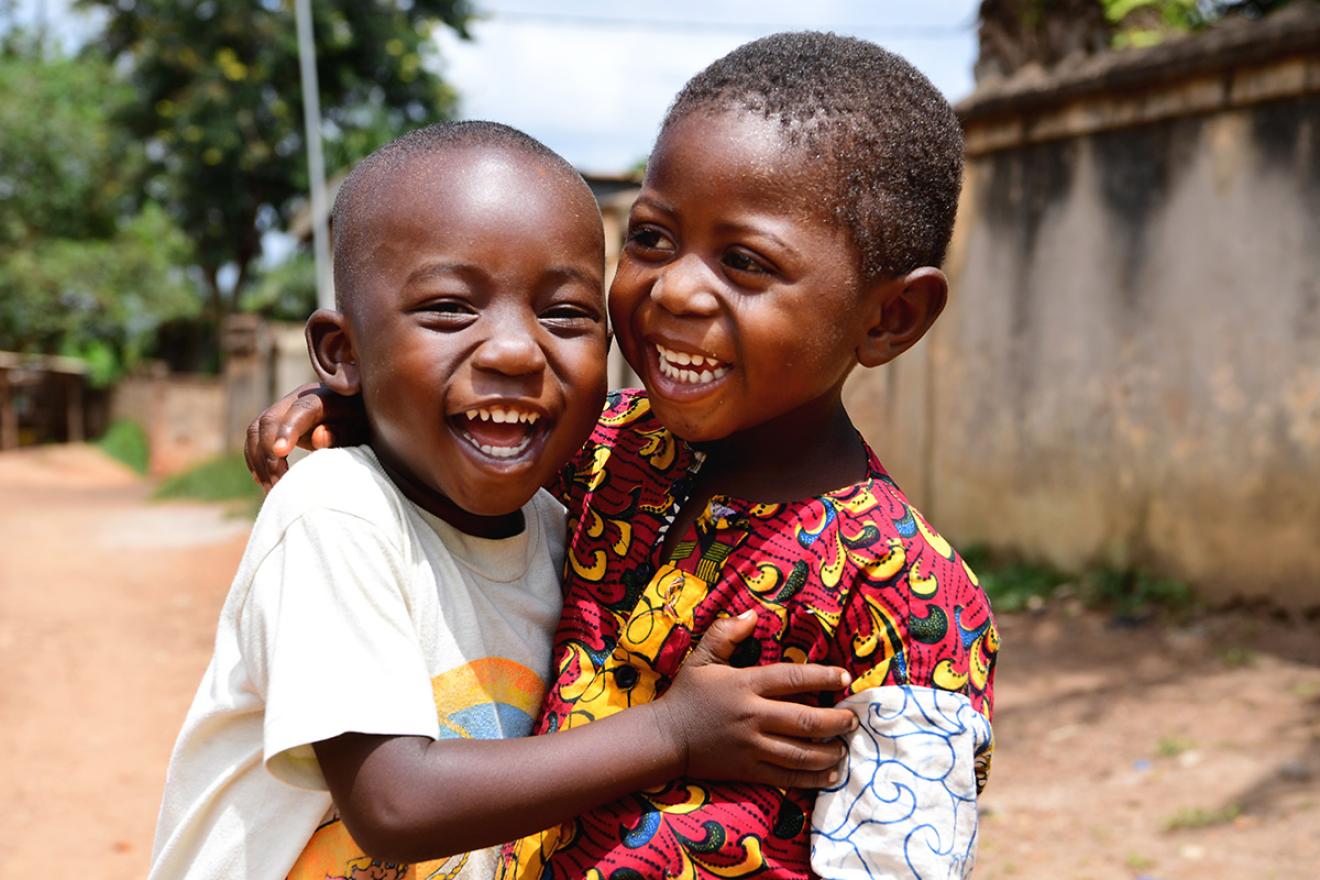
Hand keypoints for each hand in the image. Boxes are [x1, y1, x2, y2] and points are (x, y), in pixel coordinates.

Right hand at [243, 383, 366, 488]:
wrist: (361, 414)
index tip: (280, 453)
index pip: (300, 410)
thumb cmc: (365, 425)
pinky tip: (264, 479)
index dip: (287, 429)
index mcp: (324, 397)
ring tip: (271, 489)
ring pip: (256, 430)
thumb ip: (343, 433)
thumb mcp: (361, 431)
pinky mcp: (276, 421)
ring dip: (259, 461)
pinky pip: (254, 437)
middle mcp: (299, 398)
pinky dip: (254, 458)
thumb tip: (319, 436)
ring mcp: (284, 408)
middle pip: (269, 420)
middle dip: (268, 455)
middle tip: (278, 486)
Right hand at [653, 610, 855, 788]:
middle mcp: (752, 716)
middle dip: (836, 721)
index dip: (822, 677)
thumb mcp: (701, 658)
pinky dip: (812, 777)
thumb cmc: (687, 695)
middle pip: (804, 720)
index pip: (791, 678)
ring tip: (845, 748)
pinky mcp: (749, 770)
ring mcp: (752, 746)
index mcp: (745, 685)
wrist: (665, 738)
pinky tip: (830, 775)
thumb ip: (725, 633)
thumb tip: (752, 615)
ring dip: (829, 752)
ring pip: (800, 752)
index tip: (845, 678)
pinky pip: (786, 776)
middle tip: (852, 719)